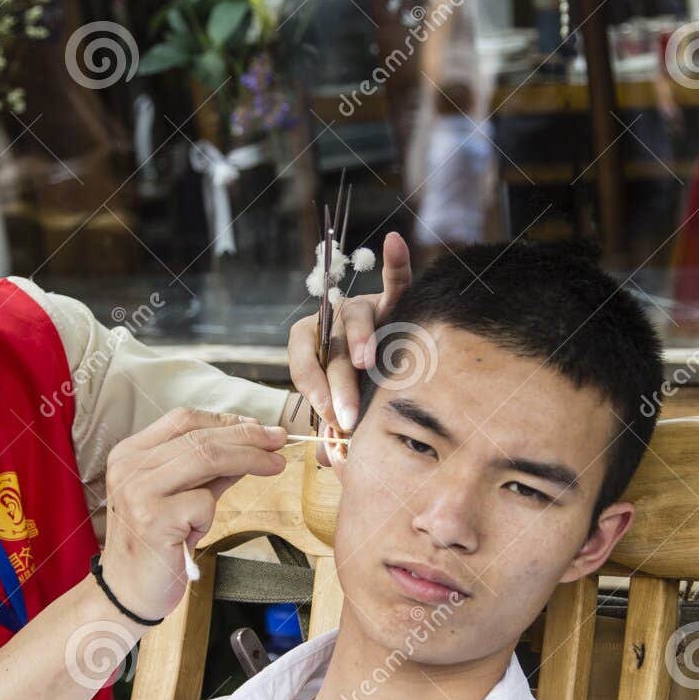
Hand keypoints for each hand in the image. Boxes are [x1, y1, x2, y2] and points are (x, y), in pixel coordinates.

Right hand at [99, 408, 287, 620]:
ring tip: (274, 465)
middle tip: (278, 441)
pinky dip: (210, 515)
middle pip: (200, 437)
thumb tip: (250, 446)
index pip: (184, 420)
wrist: (125, 594)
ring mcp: (138, 490)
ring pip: (207, 458)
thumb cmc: (154, 547)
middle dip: (248, 437)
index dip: (226, 421)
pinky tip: (193, 533)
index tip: (258, 429)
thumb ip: (208, 472)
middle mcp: (129, 466)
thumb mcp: (179, 499)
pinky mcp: (153, 518)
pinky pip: (203, 502)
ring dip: (248, 459)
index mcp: (130, 454)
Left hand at [286, 230, 410, 464]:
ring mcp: (362, 309)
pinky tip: (393, 241)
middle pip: (331, 348)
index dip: (312, 387)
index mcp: (311, 345)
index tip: (327, 415)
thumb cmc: (358, 394)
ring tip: (366, 362)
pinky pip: (396, 281)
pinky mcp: (393, 303)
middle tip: (346, 415)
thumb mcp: (341, 411)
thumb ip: (333, 429)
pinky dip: (396, 262)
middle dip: (338, 384)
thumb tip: (325, 458)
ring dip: (360, 338)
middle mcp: (333, 323)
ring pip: (357, 316)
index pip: (302, 359)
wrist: (383, 371)